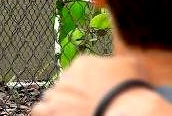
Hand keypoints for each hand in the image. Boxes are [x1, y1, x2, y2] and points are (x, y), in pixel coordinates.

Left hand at [31, 55, 171, 115]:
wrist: (127, 110)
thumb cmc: (132, 91)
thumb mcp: (131, 66)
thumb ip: (120, 62)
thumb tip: (123, 62)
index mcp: (82, 63)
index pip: (76, 73)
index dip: (84, 87)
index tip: (92, 96)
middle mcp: (66, 76)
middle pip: (63, 86)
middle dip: (71, 96)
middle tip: (83, 107)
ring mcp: (58, 94)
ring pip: (50, 98)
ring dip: (56, 105)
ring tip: (69, 113)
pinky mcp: (52, 111)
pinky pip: (39, 111)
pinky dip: (46, 113)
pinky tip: (56, 115)